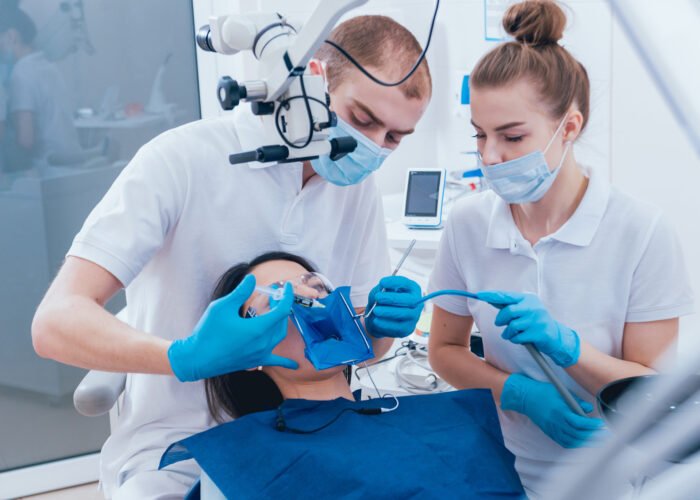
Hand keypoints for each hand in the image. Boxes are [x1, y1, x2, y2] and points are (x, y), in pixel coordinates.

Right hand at [168, 275, 297, 381]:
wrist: (197, 358)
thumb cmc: (208, 332)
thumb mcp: (222, 307)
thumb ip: (240, 292)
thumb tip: (252, 279)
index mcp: (258, 329)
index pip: (282, 310)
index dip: (286, 296)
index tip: (286, 286)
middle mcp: (263, 343)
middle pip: (281, 322)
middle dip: (280, 306)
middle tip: (273, 296)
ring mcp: (260, 354)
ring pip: (278, 336)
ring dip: (280, 322)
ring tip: (273, 312)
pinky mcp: (255, 362)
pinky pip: (275, 361)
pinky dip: (286, 362)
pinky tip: (295, 365)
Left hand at [365, 276, 422, 337]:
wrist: (378, 318)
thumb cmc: (382, 302)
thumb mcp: (379, 291)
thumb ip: (381, 289)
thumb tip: (382, 288)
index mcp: (411, 289)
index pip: (406, 283)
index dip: (394, 282)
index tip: (382, 282)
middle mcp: (416, 302)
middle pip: (410, 300)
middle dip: (393, 298)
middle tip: (378, 297)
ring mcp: (414, 316)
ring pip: (405, 314)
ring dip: (389, 312)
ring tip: (376, 310)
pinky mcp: (408, 328)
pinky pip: (399, 327)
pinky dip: (386, 324)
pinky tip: (376, 320)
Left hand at [477, 290, 579, 366]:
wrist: (555, 336)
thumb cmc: (535, 321)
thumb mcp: (525, 309)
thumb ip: (510, 305)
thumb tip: (491, 299)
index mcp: (528, 299)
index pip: (507, 296)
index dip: (492, 296)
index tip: (479, 295)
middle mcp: (534, 307)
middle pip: (509, 311)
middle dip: (501, 319)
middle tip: (500, 323)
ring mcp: (537, 320)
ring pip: (512, 326)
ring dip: (508, 332)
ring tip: (512, 333)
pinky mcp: (539, 333)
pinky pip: (518, 337)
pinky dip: (515, 339)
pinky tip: (520, 338)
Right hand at [501, 373, 604, 447]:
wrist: (525, 397)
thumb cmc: (543, 392)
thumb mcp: (561, 392)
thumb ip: (576, 401)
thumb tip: (589, 409)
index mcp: (559, 411)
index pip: (579, 423)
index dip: (592, 425)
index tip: (601, 424)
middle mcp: (555, 422)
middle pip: (578, 435)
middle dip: (594, 437)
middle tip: (606, 436)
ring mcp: (552, 429)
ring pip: (572, 442)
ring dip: (586, 443)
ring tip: (598, 442)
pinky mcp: (549, 432)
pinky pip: (564, 443)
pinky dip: (575, 444)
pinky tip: (583, 443)